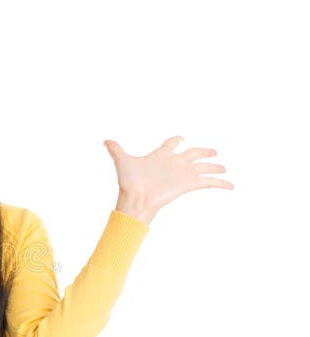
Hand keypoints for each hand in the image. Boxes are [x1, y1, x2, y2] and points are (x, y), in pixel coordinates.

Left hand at [103, 135, 233, 218]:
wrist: (135, 198)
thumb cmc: (129, 182)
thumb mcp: (123, 161)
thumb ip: (116, 150)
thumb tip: (105, 140)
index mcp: (161, 155)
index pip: (171, 144)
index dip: (176, 139)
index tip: (181, 138)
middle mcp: (174, 163)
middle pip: (194, 153)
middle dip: (204, 151)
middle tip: (215, 151)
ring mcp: (182, 174)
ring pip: (203, 167)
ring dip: (214, 167)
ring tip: (224, 168)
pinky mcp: (187, 184)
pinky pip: (207, 182)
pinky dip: (220, 184)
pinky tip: (231, 185)